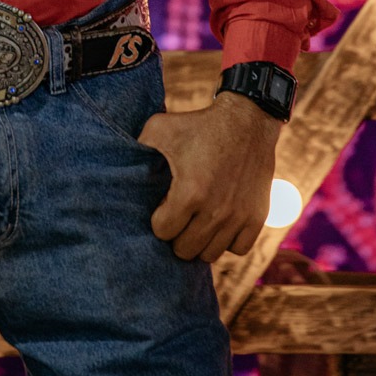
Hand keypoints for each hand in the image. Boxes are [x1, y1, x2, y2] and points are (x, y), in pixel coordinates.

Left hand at [137, 92, 280, 262]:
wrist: (246, 121)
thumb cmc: (198, 124)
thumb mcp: (160, 127)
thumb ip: (138, 149)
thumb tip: (119, 167)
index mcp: (189, 192)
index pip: (163, 232)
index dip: (158, 220)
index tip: (162, 207)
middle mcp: (215, 211)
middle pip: (185, 250)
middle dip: (176, 236)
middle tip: (177, 218)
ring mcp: (238, 217)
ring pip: (211, 254)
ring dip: (200, 241)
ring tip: (196, 221)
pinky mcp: (257, 217)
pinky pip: (238, 249)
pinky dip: (227, 241)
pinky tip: (219, 223)